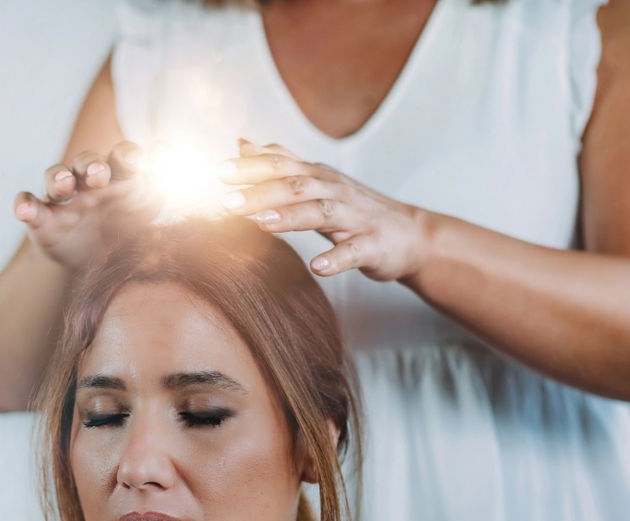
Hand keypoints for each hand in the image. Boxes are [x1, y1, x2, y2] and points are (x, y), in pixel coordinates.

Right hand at [13, 141, 160, 272]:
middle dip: (91, 164)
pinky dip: (24, 206)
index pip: (121, 157)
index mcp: (117, 177)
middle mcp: (87, 182)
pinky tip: (24, 211)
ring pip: (54, 177)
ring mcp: (63, 200)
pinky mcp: (42, 219)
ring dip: (57, 177)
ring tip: (63, 185)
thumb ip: (160, 181)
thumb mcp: (147, 207)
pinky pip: (29, 207)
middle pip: (85, 162)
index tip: (137, 162)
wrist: (95, 264)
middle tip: (99, 174)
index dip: (128, 155)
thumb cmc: (125, 226)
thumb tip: (169, 149)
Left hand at [218, 141, 427, 281]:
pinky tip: (317, 267)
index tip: (216, 172)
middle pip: (295, 185)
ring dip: (290, 217)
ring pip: (321, 213)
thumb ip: (281, 164)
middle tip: (225, 200)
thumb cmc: (357, 211)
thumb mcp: (318, 183)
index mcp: (319, 178)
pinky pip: (353, 252)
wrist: (413, 236)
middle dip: (259, 191)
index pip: (281, 164)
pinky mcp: (372, 246)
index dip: (250, 167)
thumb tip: (243, 143)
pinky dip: (335, 259)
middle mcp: (336, 192)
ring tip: (259, 223)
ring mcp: (356, 219)